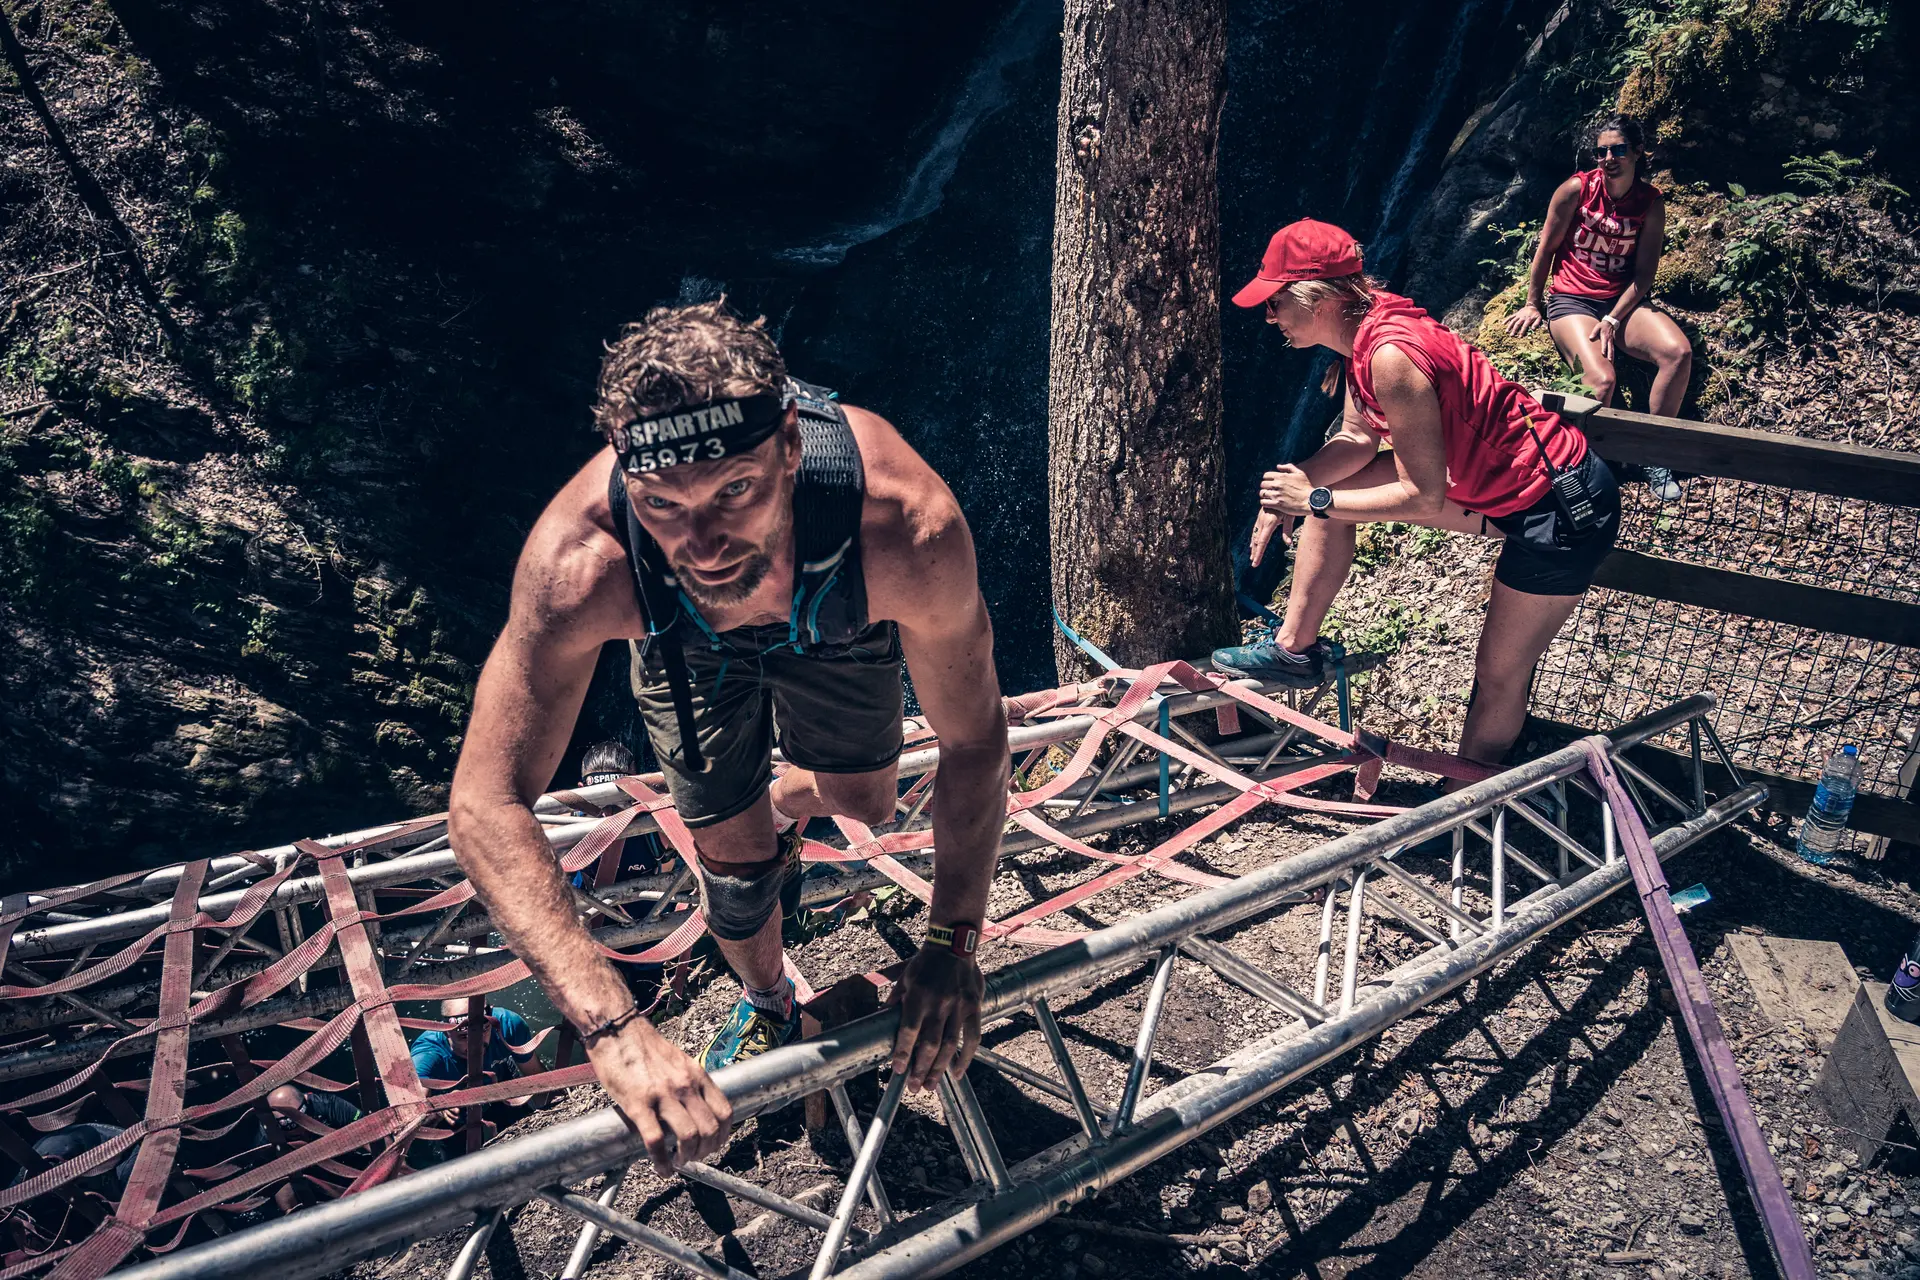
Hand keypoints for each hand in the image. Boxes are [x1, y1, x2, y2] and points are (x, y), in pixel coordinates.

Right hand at [585, 1019, 731, 1174]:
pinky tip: (661, 1168)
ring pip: (689, 1137)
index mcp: (697, 1075)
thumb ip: (691, 1082)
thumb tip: (698, 1106)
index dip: (723, 1135)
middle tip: (694, 1157)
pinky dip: (661, 1161)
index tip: (714, 1145)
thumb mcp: (679, 1061)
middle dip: (706, 1150)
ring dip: (687, 1157)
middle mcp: (685, 1085)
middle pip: (710, 1129)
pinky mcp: (638, 1104)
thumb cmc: (645, 1047)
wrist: (617, 1031)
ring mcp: (663, 1095)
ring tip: (678, 1162)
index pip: (724, 1111)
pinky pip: (655, 1141)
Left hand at [888, 945, 984, 1090]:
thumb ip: (895, 1001)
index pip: (910, 1030)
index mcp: (918, 996)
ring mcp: (959, 1005)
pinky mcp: (974, 1006)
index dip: (904, 1053)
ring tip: (931, 1085)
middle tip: (915, 1087)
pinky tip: (958, 1072)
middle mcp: (939, 1003)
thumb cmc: (925, 963)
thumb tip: (882, 1020)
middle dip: (921, 1068)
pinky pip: (972, 1036)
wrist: (953, 945)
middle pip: (930, 1044)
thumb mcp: (904, 979)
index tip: (898, 1070)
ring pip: (950, 1044)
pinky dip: (966, 1057)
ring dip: (940, 1068)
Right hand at [1249, 509, 1292, 567]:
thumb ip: (1287, 530)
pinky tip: (1252, 543)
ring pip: (1254, 535)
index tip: (1255, 563)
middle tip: (1254, 563)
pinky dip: (1253, 538)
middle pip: (1256, 541)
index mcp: (1270, 523)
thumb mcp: (1290, 516)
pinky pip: (1255, 529)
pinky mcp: (1260, 516)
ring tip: (1252, 556)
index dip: (1258, 554)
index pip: (1262, 542)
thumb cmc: (1289, 504)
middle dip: (1255, 552)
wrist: (1280, 490)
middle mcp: (1263, 521)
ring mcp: (1260, 518)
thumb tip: (1288, 544)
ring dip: (1253, 547)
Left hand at [1257, 465, 1315, 517]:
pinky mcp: (1277, 504)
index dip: (1267, 479)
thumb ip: (1289, 467)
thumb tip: (1278, 466)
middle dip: (1265, 487)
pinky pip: (1263, 503)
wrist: (1311, 501)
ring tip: (1269, 497)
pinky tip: (1269, 503)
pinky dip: (1265, 503)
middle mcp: (1277, 485)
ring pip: (1262, 494)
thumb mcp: (1300, 474)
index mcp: (1281, 476)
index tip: (1270, 483)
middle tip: (1269, 491)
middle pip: (1262, 484)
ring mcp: (1276, 494)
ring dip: (1264, 495)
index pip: (1266, 475)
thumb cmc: (1306, 487)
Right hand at [1503, 302, 1544, 336]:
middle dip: (1514, 330)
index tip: (1520, 336)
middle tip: (1511, 335)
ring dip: (1509, 326)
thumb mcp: (1539, 318)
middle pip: (1517, 324)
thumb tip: (1533, 329)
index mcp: (1528, 319)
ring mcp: (1518, 315)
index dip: (1522, 331)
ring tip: (1506, 331)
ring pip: (1513, 321)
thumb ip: (1537, 323)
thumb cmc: (1536, 314)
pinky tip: (1503, 323)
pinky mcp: (1516, 314)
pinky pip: (1511, 317)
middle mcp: (1522, 317)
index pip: (1524, 326)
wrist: (1532, 306)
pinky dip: (1506, 320)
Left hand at [1587, 316, 1616, 360]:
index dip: (1604, 348)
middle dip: (1610, 354)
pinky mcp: (1611, 343)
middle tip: (1610, 361)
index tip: (1603, 353)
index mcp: (1605, 336)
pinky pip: (1612, 349)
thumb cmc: (1602, 325)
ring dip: (1612, 356)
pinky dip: (1612, 355)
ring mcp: (1611, 342)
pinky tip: (1612, 360)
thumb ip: (1594, 332)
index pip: (1604, 343)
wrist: (1610, 323)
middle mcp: (1609, 340)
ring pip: (1612, 350)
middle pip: (1610, 348)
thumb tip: (1590, 337)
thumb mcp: (1597, 327)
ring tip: (1612, 363)